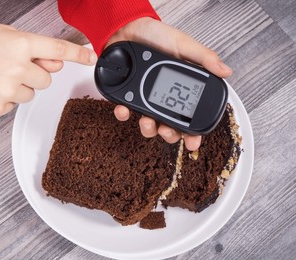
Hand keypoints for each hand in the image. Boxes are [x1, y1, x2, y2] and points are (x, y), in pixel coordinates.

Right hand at [0, 23, 96, 115]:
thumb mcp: (5, 35)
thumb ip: (35, 50)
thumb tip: (57, 64)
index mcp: (20, 44)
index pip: (58, 50)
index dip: (78, 55)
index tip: (91, 58)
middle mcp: (16, 67)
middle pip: (47, 80)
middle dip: (35, 75)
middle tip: (11, 67)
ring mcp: (7, 90)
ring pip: (32, 94)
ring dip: (20, 87)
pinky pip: (15, 106)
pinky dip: (6, 98)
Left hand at [106, 17, 232, 150]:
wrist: (127, 27)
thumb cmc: (156, 35)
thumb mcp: (184, 45)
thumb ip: (204, 59)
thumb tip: (226, 72)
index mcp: (180, 88)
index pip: (189, 115)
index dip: (192, 133)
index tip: (192, 143)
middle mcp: (163, 97)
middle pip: (169, 127)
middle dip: (168, 135)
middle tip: (166, 130)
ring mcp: (145, 98)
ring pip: (148, 125)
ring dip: (147, 129)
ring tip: (146, 120)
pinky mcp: (126, 96)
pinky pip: (125, 112)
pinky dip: (123, 115)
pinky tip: (124, 109)